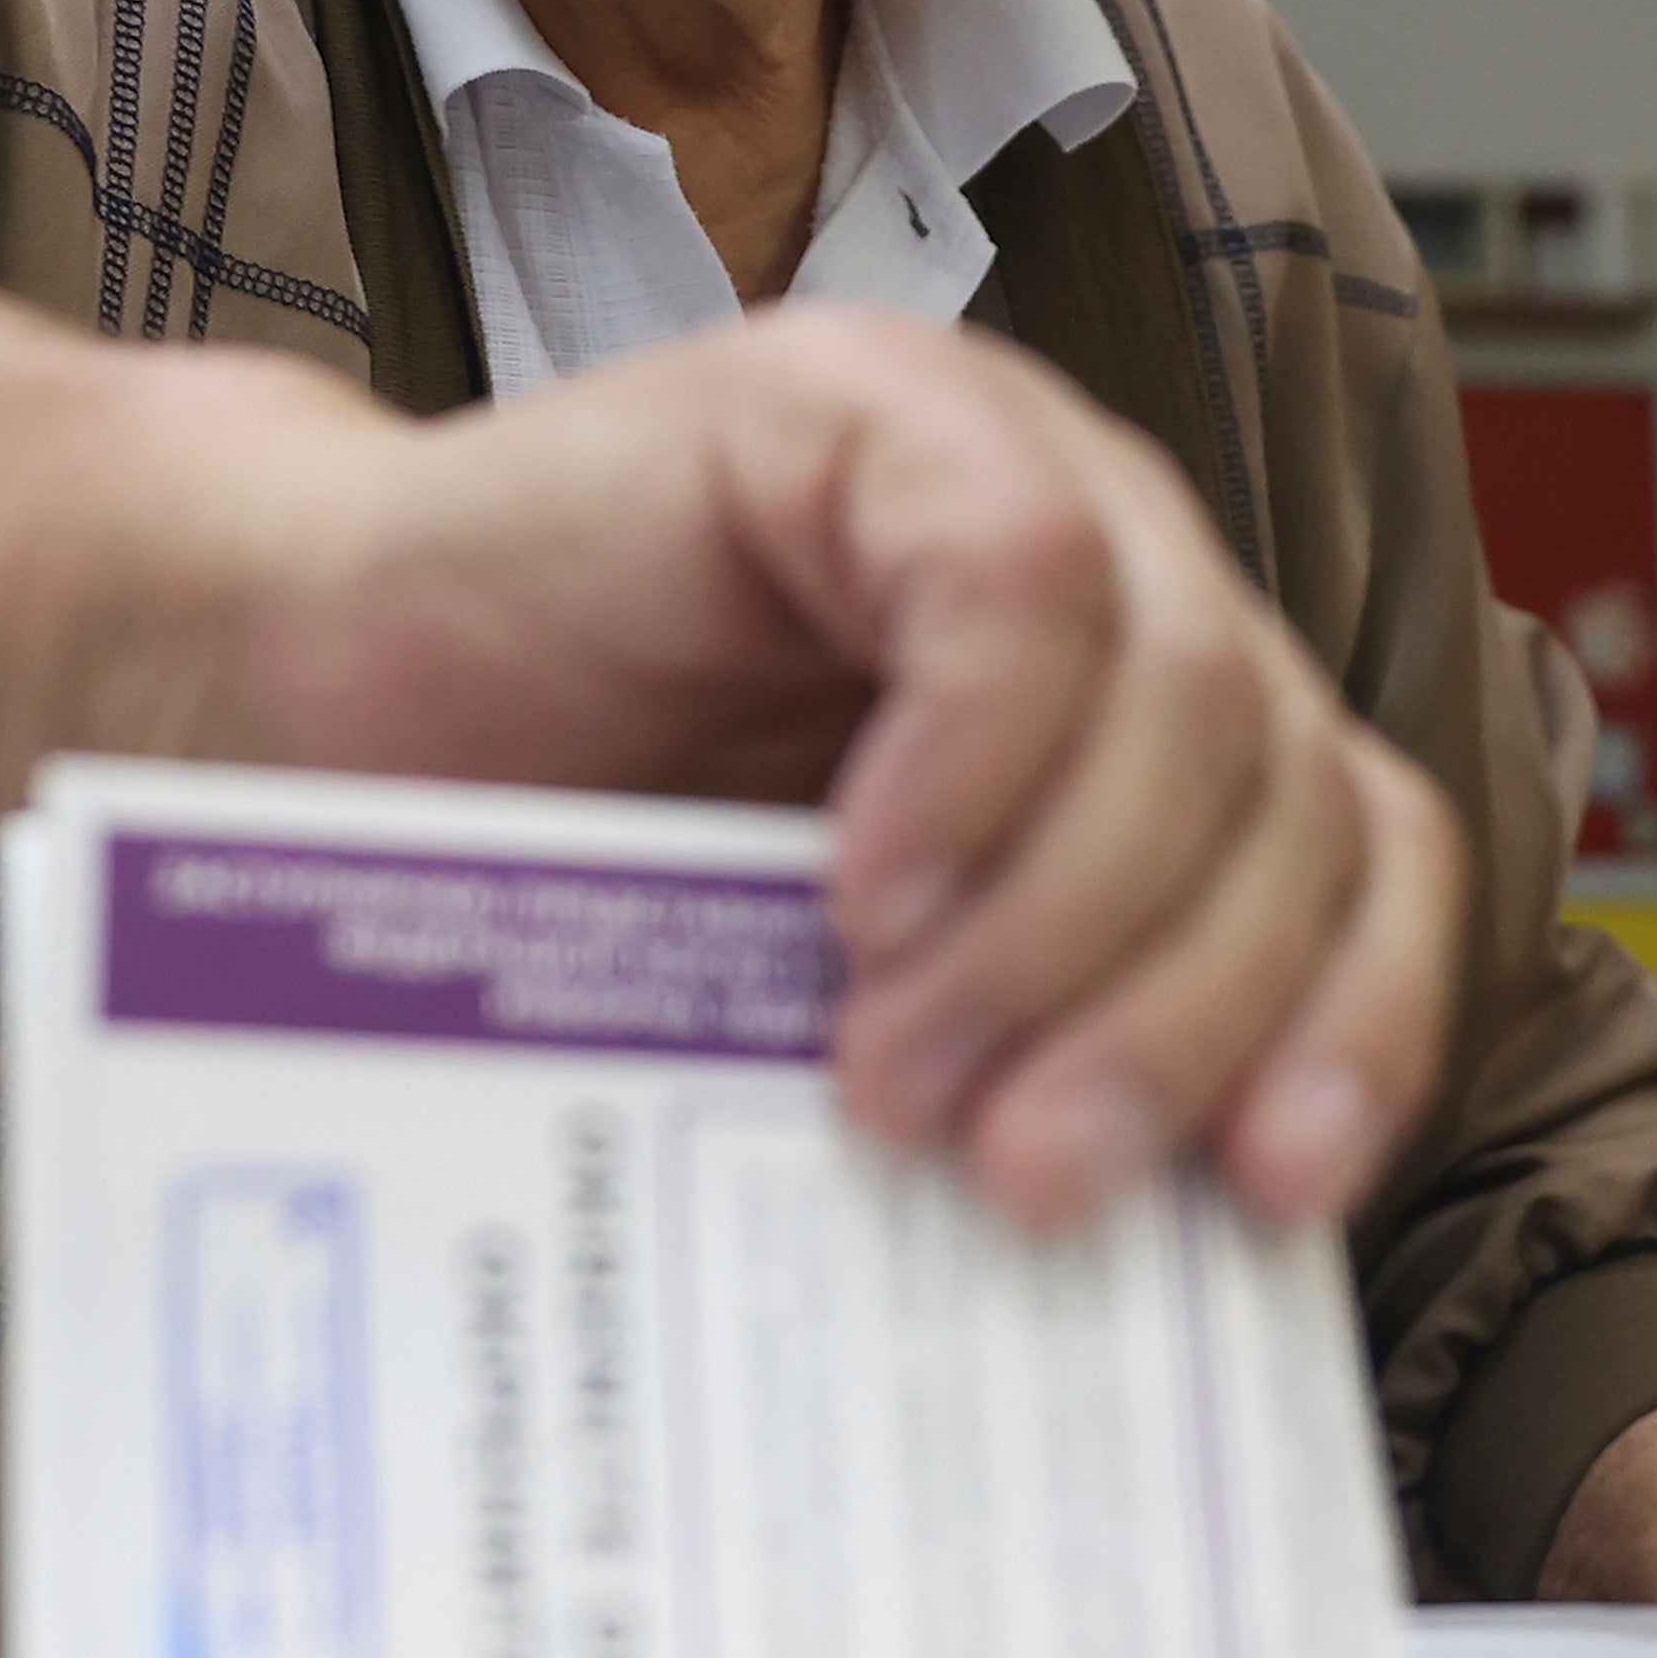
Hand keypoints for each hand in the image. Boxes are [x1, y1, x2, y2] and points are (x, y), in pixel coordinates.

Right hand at [213, 302, 1461, 1233]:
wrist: (298, 689)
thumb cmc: (554, 848)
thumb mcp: (846, 991)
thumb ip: (1013, 1048)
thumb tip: (1164, 1255)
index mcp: (1141, 706)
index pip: (1358, 848)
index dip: (1357, 1022)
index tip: (1268, 1200)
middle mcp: (1111, 563)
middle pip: (1287, 790)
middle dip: (1181, 1018)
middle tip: (1029, 1179)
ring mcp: (997, 454)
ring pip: (1188, 690)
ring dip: (1065, 925)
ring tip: (904, 1075)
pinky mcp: (862, 401)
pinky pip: (1017, 580)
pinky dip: (976, 762)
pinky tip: (862, 897)